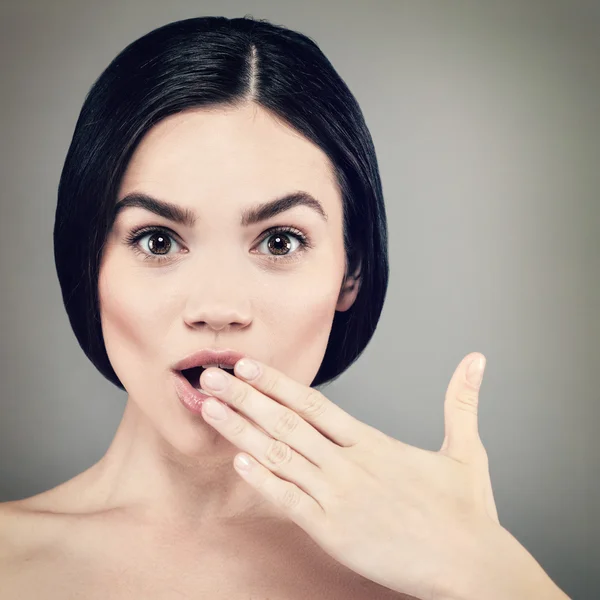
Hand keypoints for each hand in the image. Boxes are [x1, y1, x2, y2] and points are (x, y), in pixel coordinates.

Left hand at [197, 353, 504, 599]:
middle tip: (210, 376)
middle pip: (287, 421)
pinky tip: (238, 462)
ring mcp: (339, 496)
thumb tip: (477, 361)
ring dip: (241, 430)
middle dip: (244, 397)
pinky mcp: (335, 531)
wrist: (472, 564)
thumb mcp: (467, 450)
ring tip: (209, 410)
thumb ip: (461, 401)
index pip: (314, 403)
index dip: (276, 383)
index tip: (247, 365)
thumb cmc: (466, 512)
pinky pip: (291, 500)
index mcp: (373, 444)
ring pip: (281, 454)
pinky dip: (263, 480)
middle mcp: (350, 463)